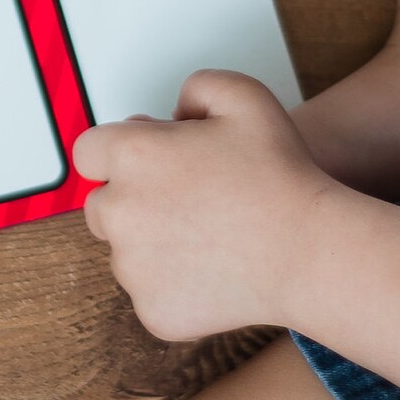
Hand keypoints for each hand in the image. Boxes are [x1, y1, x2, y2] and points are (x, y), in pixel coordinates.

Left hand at [74, 72, 339, 340]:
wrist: (311, 252)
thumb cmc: (280, 177)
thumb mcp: (243, 95)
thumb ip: (195, 87)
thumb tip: (173, 115)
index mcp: (132, 156)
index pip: (89, 152)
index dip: (119, 152)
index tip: (151, 161)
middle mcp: (119, 213)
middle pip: (102, 203)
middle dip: (135, 198)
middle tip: (189, 199)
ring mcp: (132, 269)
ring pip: (126, 252)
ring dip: (153, 243)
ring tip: (209, 235)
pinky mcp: (152, 311)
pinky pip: (149, 293)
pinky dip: (173, 285)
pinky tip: (214, 269)